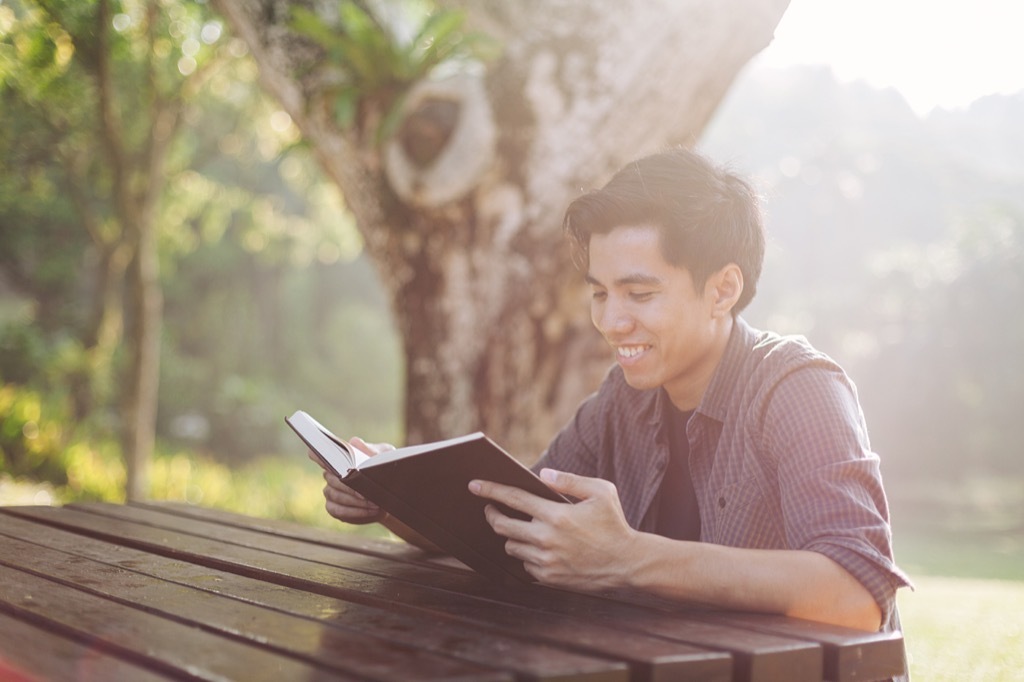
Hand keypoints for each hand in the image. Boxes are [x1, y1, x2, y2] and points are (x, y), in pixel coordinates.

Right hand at [314, 437, 394, 524]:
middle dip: (351, 487)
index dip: (316, 455)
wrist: (392, 494)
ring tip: (374, 502)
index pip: (322, 455)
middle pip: (333, 479)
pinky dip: (354, 512)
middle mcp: (331, 475)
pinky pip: (338, 511)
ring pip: (336, 495)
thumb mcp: (385, 456)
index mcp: (340, 458)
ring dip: (355, 501)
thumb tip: (355, 442)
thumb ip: (371, 450)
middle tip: (367, 492)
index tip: (314, 453)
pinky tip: (369, 511)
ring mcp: (331, 492)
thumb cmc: (385, 469)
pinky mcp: (335, 509)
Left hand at [469, 468, 638, 589]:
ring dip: (511, 536)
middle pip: (502, 526)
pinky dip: (526, 555)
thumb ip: (569, 480)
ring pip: (511, 547)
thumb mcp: (600, 491)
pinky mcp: (549, 578)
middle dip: (492, 514)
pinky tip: (538, 547)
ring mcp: (546, 561)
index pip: (513, 499)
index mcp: (557, 515)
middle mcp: (547, 539)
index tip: (474, 485)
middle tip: (490, 509)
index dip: (491, 490)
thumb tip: (542, 474)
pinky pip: (525, 565)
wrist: (628, 563)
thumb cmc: (614, 523)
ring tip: (520, 529)